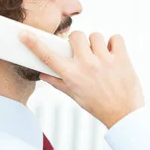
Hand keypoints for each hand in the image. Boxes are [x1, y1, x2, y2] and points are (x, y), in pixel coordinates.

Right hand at [19, 31, 144, 127]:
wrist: (124, 115)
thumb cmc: (99, 106)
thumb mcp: (75, 96)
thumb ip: (58, 82)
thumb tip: (43, 74)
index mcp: (72, 76)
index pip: (48, 56)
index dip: (34, 44)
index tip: (25, 34)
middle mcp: (87, 65)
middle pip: (76, 36)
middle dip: (78, 42)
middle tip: (83, 52)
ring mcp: (105, 60)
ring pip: (96, 36)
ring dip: (97, 44)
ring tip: (101, 57)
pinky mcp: (121, 58)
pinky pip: (115, 38)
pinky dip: (114, 43)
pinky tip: (113, 54)